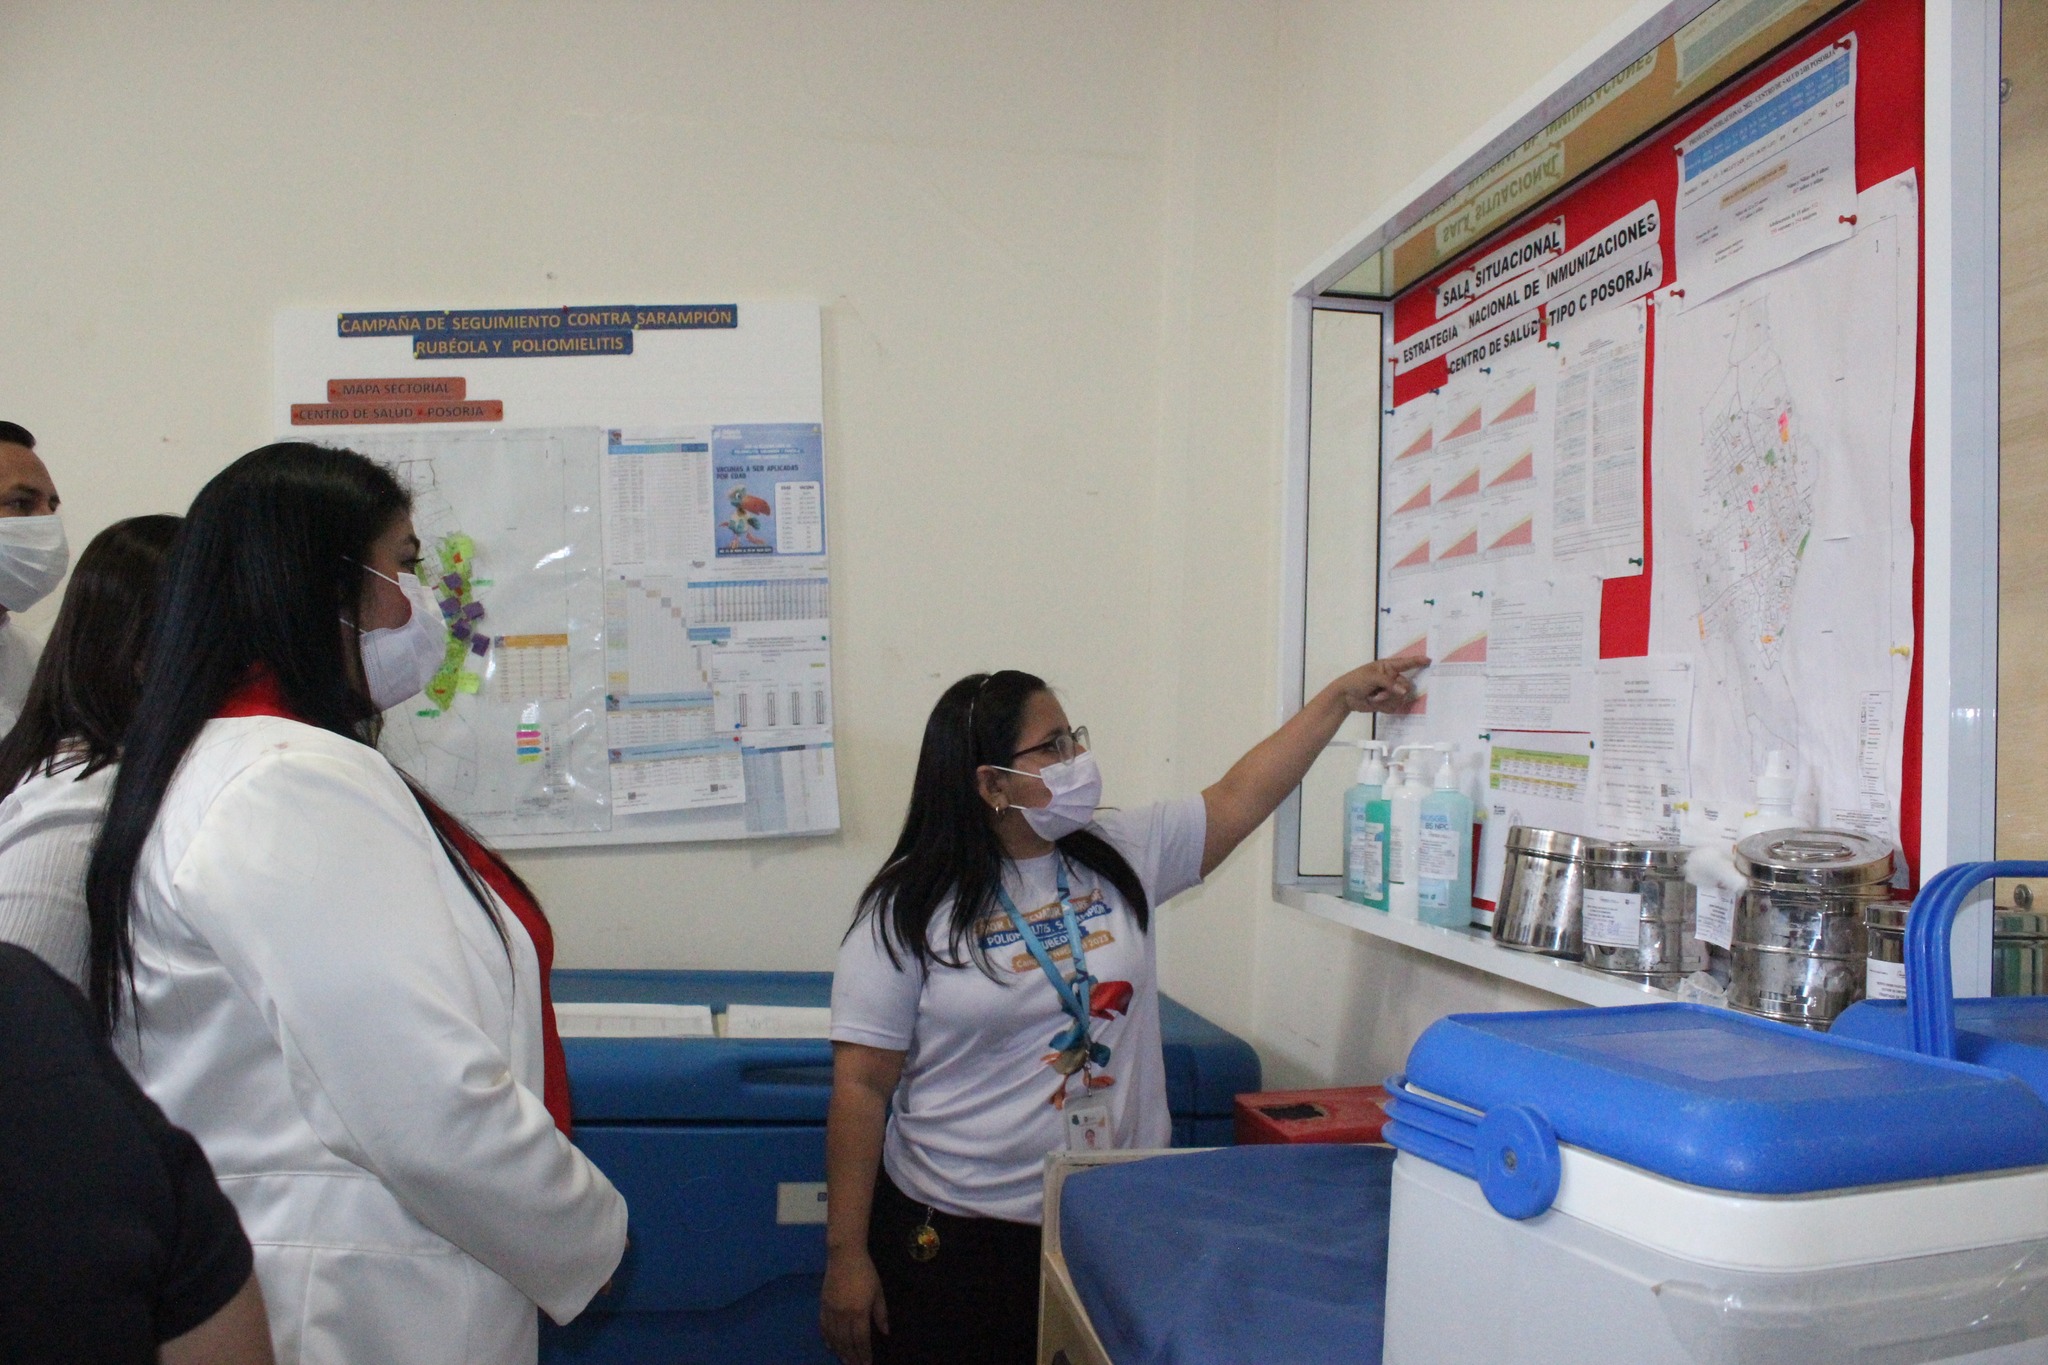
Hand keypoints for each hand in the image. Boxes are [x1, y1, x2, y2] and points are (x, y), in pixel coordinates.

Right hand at [820, 1247, 888, 1364]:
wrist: (844, 1255)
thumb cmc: (865, 1272)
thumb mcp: (878, 1291)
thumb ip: (881, 1313)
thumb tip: (885, 1332)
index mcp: (859, 1312)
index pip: (861, 1339)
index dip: (864, 1353)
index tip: (867, 1363)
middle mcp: (843, 1315)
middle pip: (846, 1342)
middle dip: (852, 1356)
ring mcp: (831, 1310)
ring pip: (834, 1337)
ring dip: (839, 1351)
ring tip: (844, 1361)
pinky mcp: (823, 1304)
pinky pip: (823, 1326)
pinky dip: (827, 1338)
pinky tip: (830, 1346)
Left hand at [1332, 656, 1428, 712]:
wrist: (1345, 697)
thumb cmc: (1356, 681)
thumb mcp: (1372, 677)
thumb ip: (1389, 683)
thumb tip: (1403, 691)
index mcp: (1388, 667)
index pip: (1405, 663)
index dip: (1417, 661)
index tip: (1429, 660)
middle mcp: (1392, 678)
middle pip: (1406, 686)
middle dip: (1394, 691)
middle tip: (1379, 692)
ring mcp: (1390, 691)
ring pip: (1401, 699)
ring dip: (1387, 700)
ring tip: (1374, 697)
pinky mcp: (1388, 703)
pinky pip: (1395, 707)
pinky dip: (1385, 707)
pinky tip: (1375, 703)